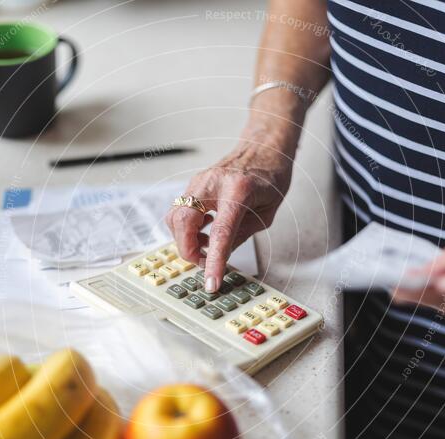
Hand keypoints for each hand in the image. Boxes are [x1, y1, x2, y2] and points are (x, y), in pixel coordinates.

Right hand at [165, 141, 292, 291]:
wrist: (264, 149)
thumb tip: (220, 258)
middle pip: (183, 223)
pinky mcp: (192, 186)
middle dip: (188, 250)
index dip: (214, 261)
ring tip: (206, 248)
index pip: (220, 232)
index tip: (211, 283)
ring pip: (174, 218)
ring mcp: (198, 182)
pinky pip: (179, 212)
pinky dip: (186, 230)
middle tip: (204, 263)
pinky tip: (204, 233)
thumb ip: (240, 235)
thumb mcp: (265, 214)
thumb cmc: (269, 178)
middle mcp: (212, 183)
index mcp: (238, 190)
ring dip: (185, 240)